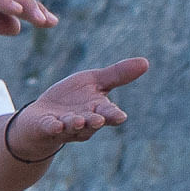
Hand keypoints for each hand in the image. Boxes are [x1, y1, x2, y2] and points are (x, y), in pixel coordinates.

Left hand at [0, 58, 149, 160]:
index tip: (119, 116)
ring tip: (78, 121)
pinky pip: (51, 128)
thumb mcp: (94, 81)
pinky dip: (53, 127)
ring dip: (75, 124)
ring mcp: (65, 127)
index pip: (109, 114)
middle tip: (99, 120)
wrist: (43, 115)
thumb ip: (118, 75)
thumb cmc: (72, 98)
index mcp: (98, 110)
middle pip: (93, 122)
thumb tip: (146, 62)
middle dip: (95, 121)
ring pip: (73, 127)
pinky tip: (55, 125)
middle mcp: (85, 122)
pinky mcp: (47, 127)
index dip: (113, 115)